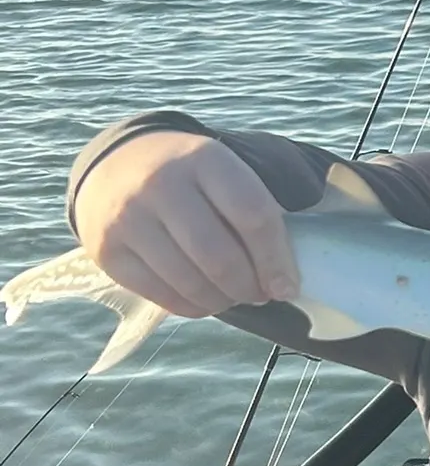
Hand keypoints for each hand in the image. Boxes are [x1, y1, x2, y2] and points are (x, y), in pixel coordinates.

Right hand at [74, 130, 297, 317]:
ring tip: (234, 296)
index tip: (286, 286)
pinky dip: (194, 307)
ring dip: (223, 300)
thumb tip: (283, 280)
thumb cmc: (190, 178)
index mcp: (205, 159)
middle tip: (260, 294)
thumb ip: (256, 213)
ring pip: (191, 282)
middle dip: (249, 287)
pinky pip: (162, 296)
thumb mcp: (224, 173)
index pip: (253, 216)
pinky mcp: (106, 249)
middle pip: (220, 257)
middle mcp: (161, 184)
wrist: (117, 164)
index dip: (277, 260)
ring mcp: (128, 217)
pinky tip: (206, 299)